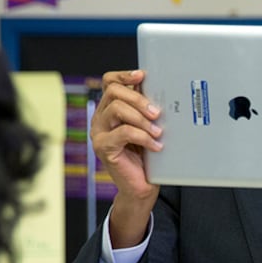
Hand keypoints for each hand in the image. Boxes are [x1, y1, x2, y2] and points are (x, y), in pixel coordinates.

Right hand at [89, 70, 163, 244]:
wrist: (141, 187)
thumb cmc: (147, 157)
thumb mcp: (148, 128)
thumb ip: (147, 111)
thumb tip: (162, 91)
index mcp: (109, 110)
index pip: (110, 82)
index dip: (124, 75)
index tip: (143, 76)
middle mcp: (100, 118)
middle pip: (113, 92)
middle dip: (139, 99)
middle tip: (157, 113)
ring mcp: (99, 133)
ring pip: (117, 108)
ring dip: (141, 118)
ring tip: (157, 131)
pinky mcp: (103, 148)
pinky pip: (123, 132)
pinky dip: (143, 137)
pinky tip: (155, 146)